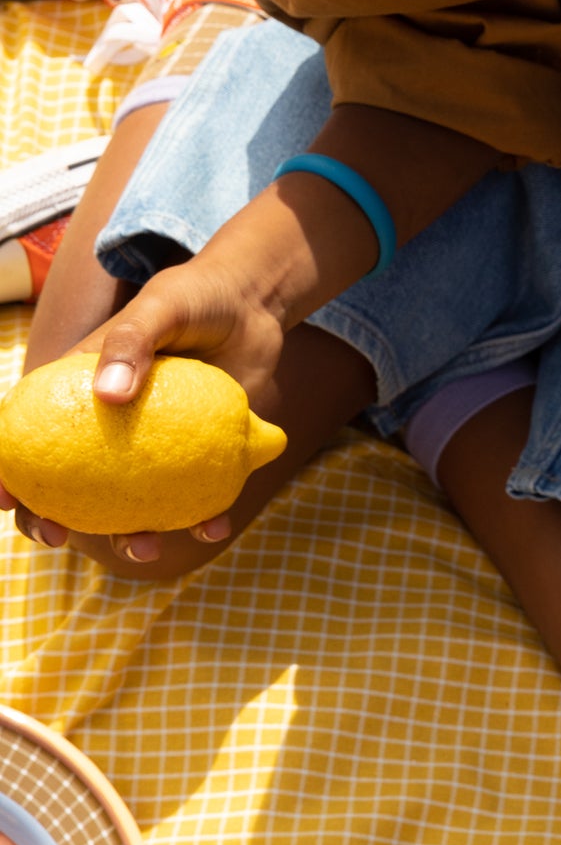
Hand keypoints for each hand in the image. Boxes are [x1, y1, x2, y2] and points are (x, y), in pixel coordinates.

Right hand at [0, 253, 285, 573]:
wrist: (252, 306)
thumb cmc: (194, 297)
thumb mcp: (160, 307)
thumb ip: (132, 341)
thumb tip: (107, 395)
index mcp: (78, 392)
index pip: (27, 432)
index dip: (5, 469)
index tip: (3, 498)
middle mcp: (106, 429)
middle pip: (63, 485)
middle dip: (49, 520)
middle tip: (58, 536)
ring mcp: (150, 449)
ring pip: (126, 507)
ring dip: (128, 537)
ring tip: (146, 547)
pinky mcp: (196, 458)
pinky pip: (193, 499)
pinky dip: (201, 520)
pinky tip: (213, 529)